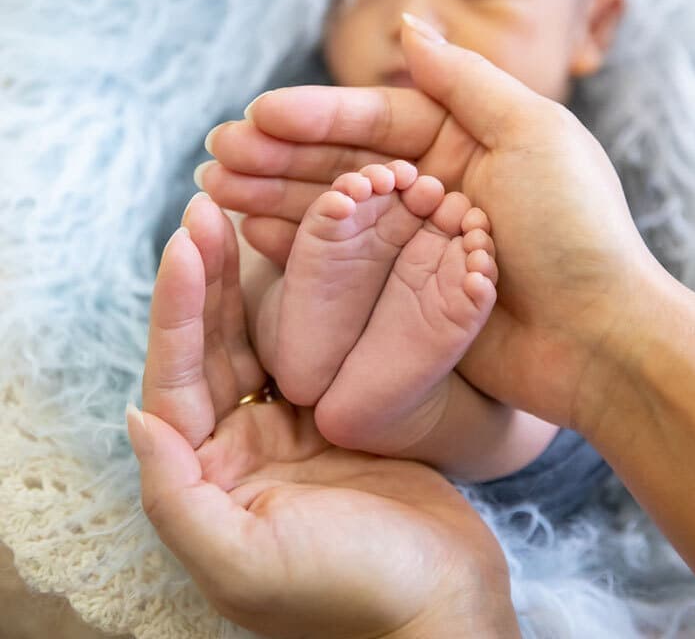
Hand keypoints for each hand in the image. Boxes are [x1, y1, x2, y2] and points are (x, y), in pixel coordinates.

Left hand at [128, 192, 517, 638]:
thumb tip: (137, 417)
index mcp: (206, 482)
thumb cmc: (349, 594)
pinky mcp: (337, 415)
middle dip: (205, 278)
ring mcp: (289, 429)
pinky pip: (309, 345)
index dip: (178, 307)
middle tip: (206, 209)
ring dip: (244, 280)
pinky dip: (301, 301)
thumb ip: (175, 497)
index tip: (187, 240)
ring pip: (256, 337)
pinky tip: (298, 259)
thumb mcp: (244, 563)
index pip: (176, 378)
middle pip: (210, 347)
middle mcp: (237, 450)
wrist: (443, 608)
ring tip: (237, 217)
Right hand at [200, 17, 660, 434]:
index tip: (258, 114)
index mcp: (463, 140)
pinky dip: (294, 245)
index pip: (373, 120)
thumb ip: (464, 79)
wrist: (600, 339)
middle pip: (341, 163)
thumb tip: (409, 24)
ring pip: (331, 209)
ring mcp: (415, 240)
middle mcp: (434, 185)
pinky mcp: (402, 292)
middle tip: (217, 155)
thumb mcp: (532, 132)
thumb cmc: (574, 228)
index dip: (315, 115)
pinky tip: (250, 231)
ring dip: (272, 196)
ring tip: (215, 189)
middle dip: (278, 156)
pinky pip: (338, 262)